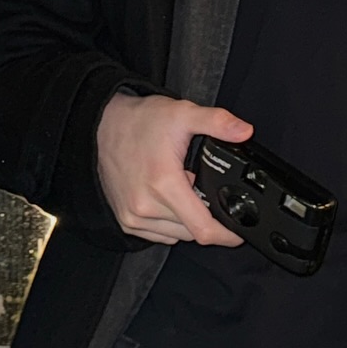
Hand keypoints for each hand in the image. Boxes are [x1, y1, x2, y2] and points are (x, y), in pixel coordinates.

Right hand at [97, 92, 252, 246]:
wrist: (101, 127)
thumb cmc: (140, 122)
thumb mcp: (183, 113)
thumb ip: (217, 122)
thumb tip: (245, 131)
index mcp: (164, 184)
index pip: (203, 228)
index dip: (227, 235)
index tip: (239, 232)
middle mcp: (145, 207)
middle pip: (193, 231)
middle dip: (207, 217)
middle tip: (205, 189)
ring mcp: (133, 217)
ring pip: (177, 234)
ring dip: (188, 220)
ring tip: (185, 189)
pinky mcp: (125, 221)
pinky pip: (159, 233)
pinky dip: (171, 223)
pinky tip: (169, 198)